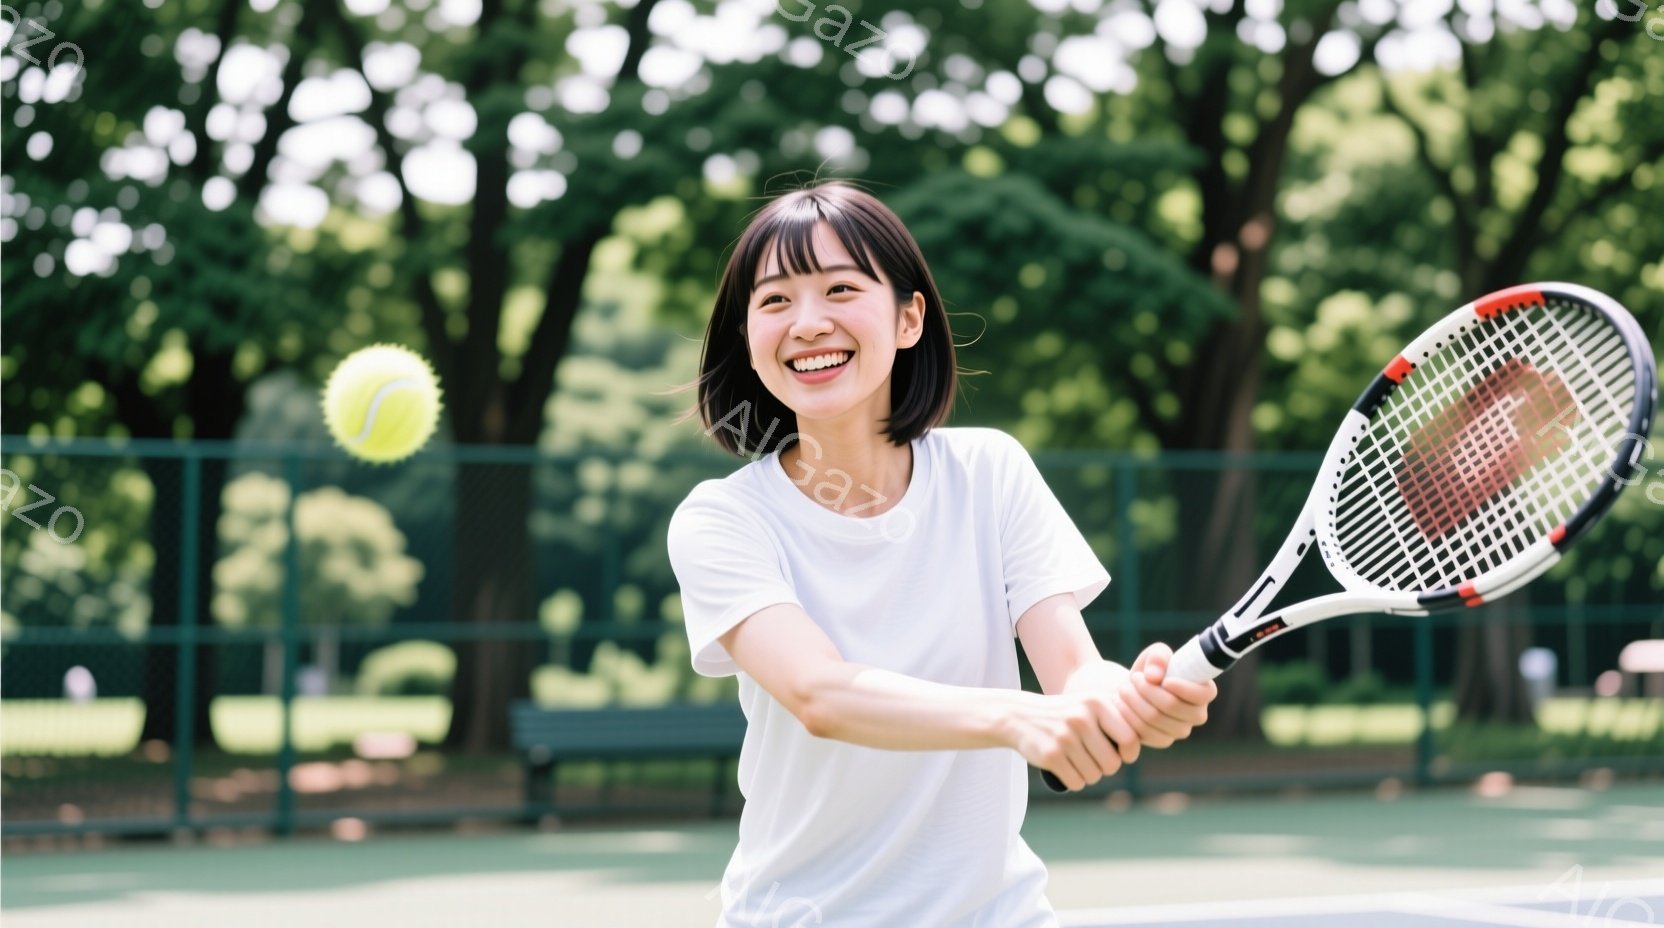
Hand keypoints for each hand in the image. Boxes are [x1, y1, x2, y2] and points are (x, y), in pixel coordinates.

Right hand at [1005, 686, 1139, 791]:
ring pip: (1094, 776)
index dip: (1128, 754)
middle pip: (1112, 764)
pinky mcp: (1050, 754)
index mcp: (1096, 703)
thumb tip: (1141, 747)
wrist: (1019, 716)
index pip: (1129, 739)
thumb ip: (1117, 721)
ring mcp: (1064, 736)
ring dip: (1088, 775)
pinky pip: (1076, 782)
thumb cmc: (1065, 715)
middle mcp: (1081, 718)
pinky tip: (1063, 767)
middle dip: (1105, 767)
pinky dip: (1073, 781)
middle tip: (1093, 759)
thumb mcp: (1089, 706)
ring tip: (1075, 760)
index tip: (1121, 755)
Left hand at [1117, 642, 1217, 747]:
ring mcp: (1180, 730)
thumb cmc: (1150, 670)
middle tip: (1134, 678)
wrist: (1132, 690)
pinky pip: (1145, 731)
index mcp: (1203, 691)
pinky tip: (1120, 703)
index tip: (1164, 681)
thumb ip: (1158, 656)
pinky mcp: (1162, 740)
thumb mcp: (1153, 655)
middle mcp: (1197, 714)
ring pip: (1155, 718)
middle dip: (1148, 690)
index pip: (1204, 694)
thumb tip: (1154, 676)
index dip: (1185, 688)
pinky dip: (1128, 715)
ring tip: (1123, 688)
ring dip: (1134, 700)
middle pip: (1173, 706)